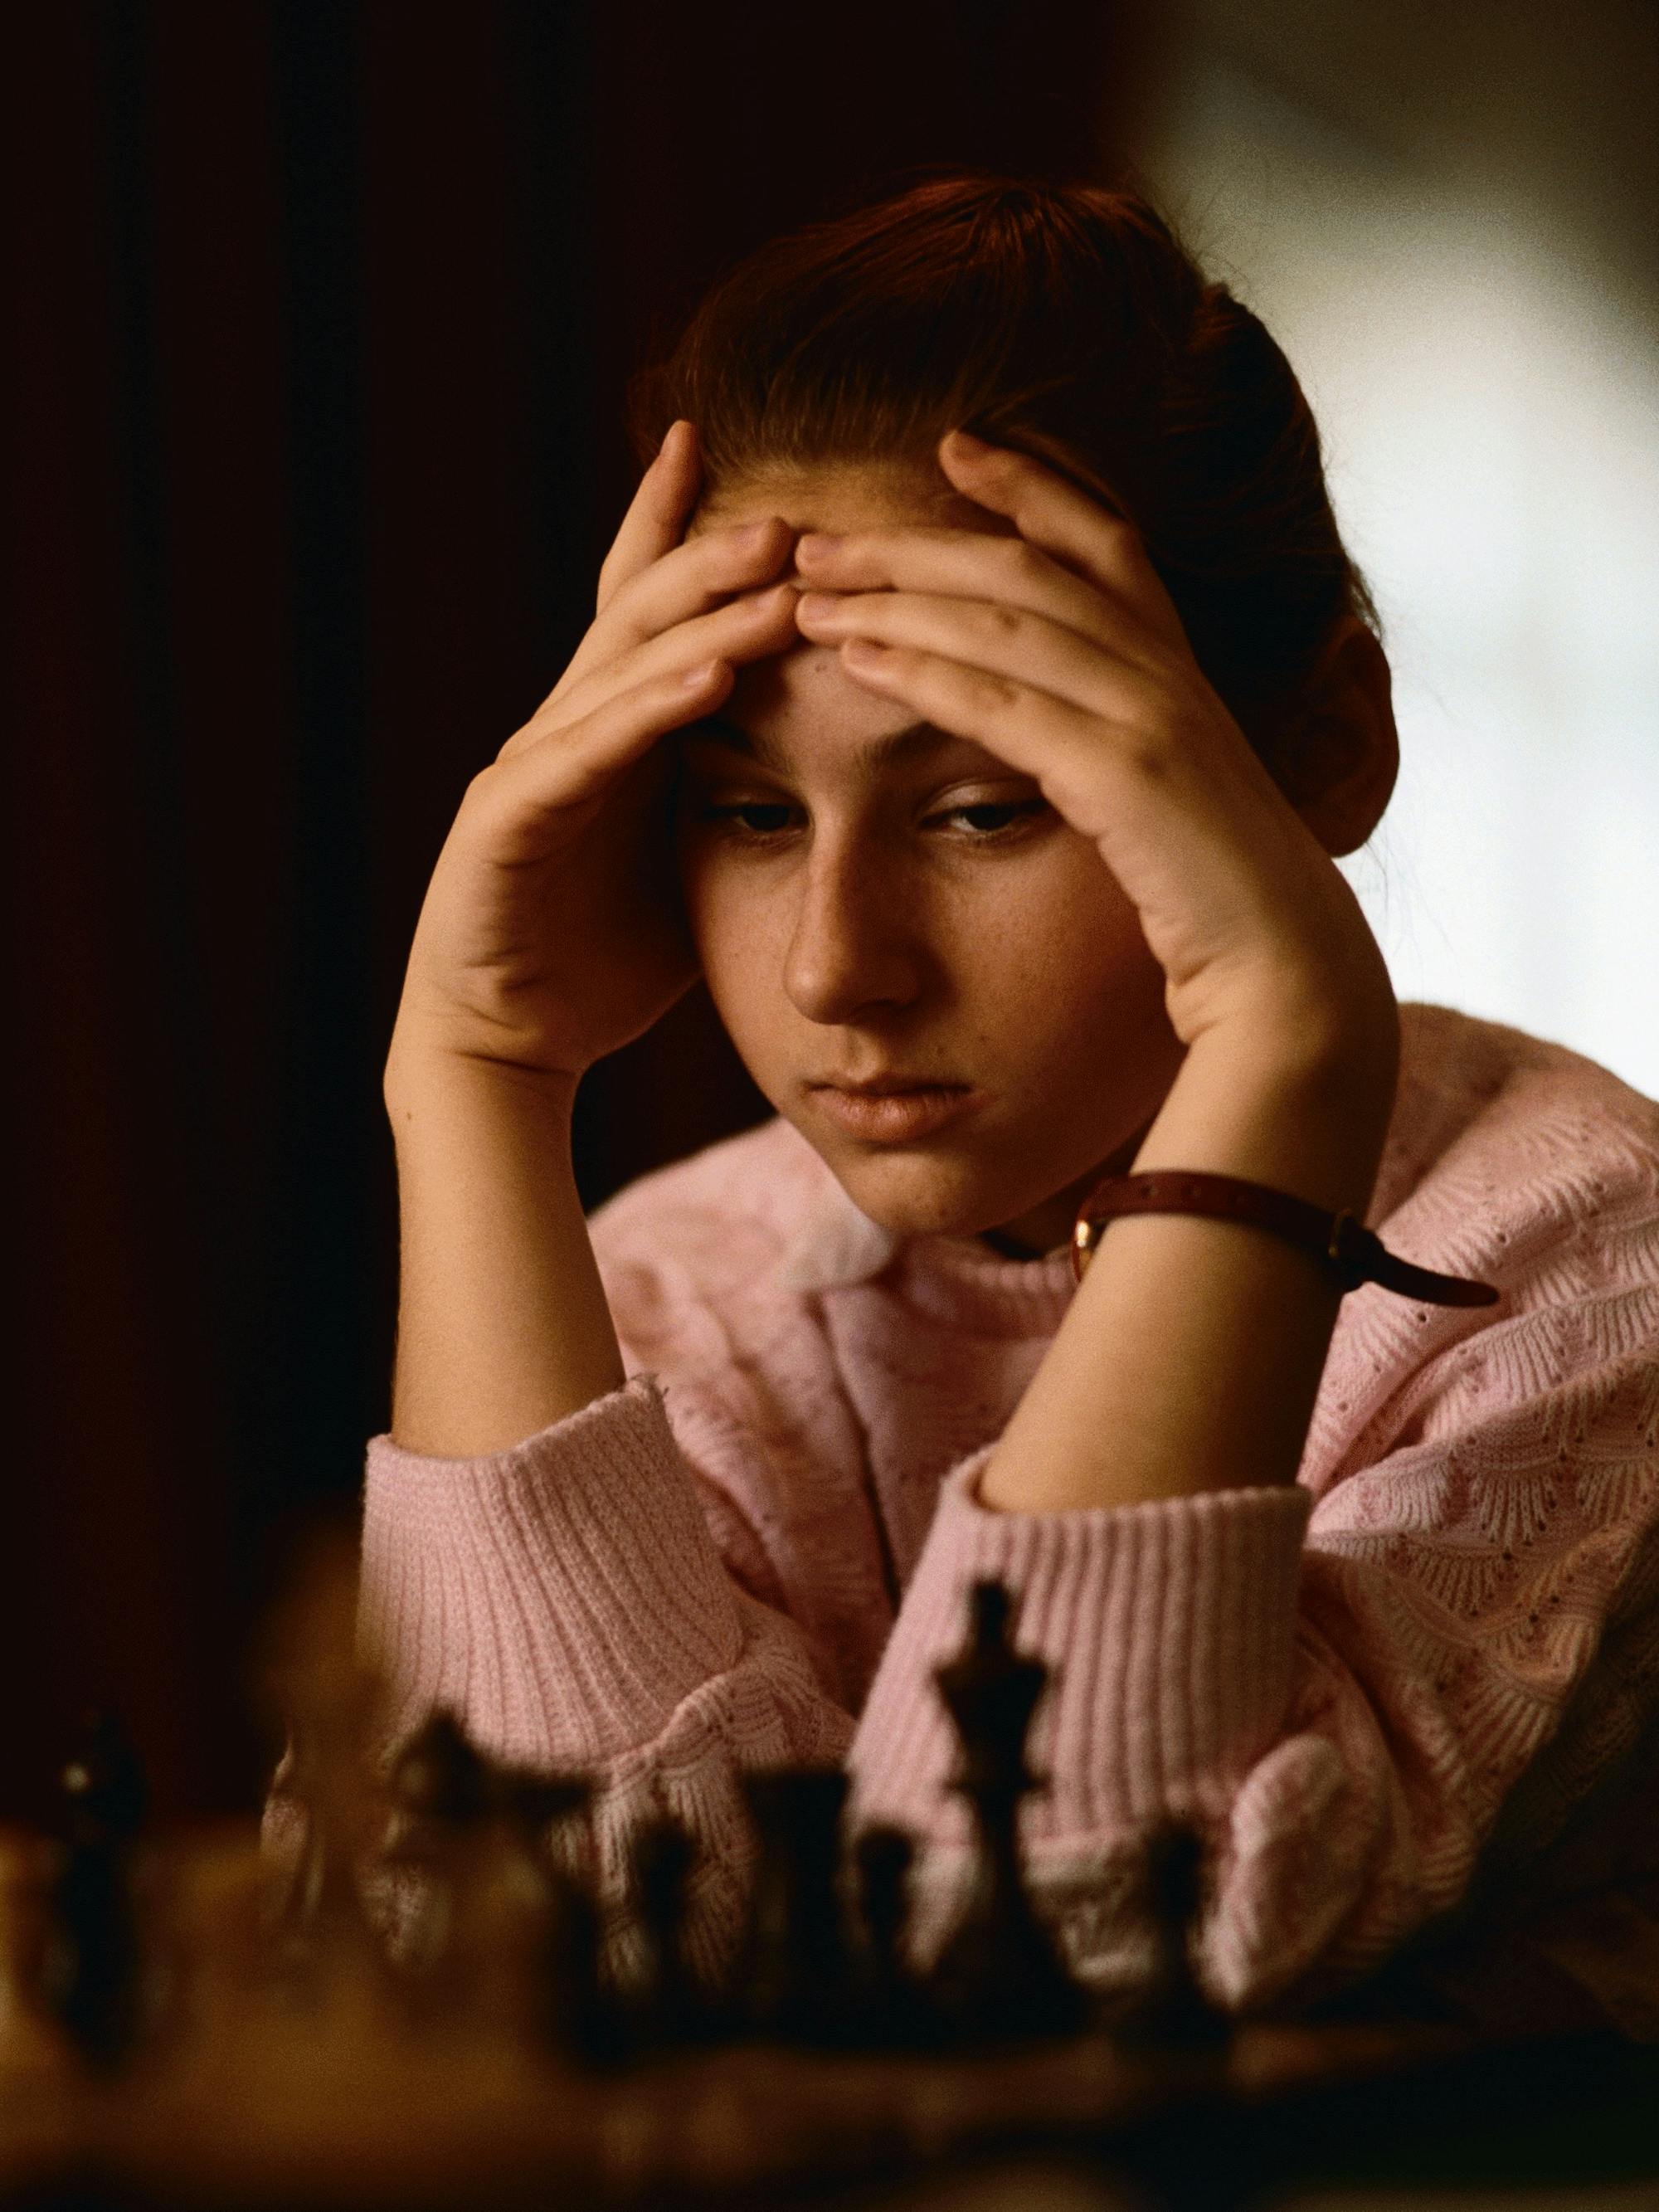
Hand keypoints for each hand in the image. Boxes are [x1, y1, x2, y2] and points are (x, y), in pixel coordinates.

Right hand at [388, 422, 800, 1084]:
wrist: (511, 1040)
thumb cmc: (605, 955)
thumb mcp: (694, 858)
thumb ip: (740, 796)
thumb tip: (839, 755)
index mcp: (610, 730)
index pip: (641, 606)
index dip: (674, 524)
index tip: (713, 446)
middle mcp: (563, 728)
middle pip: (637, 614)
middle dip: (710, 556)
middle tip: (793, 514)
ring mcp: (531, 769)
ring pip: (621, 671)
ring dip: (703, 622)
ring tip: (775, 579)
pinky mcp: (507, 822)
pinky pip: (587, 756)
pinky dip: (648, 713)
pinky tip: (709, 680)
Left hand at [791, 431, 1395, 1065]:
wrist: (1289, 973)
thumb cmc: (1219, 901)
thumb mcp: (1169, 800)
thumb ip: (1121, 751)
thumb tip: (1067, 741)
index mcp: (1179, 673)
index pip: (1103, 543)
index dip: (1031, 485)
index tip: (953, 445)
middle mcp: (1167, 676)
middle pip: (1026, 571)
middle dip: (915, 545)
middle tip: (817, 537)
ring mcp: (1152, 720)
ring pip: (1005, 626)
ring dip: (897, 601)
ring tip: (809, 592)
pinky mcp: (1127, 778)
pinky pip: (1005, 707)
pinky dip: (925, 673)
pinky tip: (857, 660)